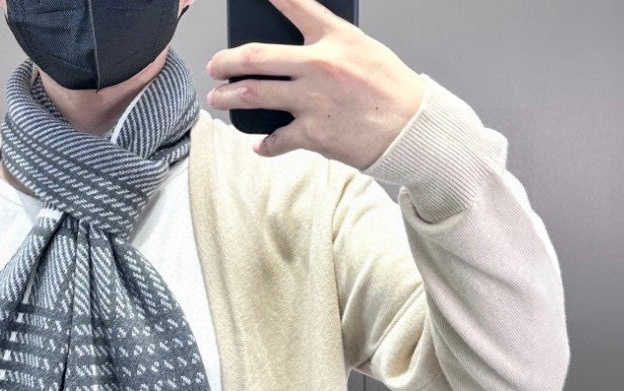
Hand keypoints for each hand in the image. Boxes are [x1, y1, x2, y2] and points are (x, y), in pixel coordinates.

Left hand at [205, 0, 425, 170]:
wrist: (410, 127)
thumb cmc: (390, 88)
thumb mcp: (363, 50)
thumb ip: (329, 45)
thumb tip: (298, 52)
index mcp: (335, 38)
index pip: (295, 5)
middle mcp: (319, 65)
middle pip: (256, 58)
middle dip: (225, 61)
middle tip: (214, 65)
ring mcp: (312, 100)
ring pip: (254, 96)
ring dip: (228, 98)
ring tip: (217, 99)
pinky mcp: (312, 134)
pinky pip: (275, 140)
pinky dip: (264, 145)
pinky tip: (258, 145)